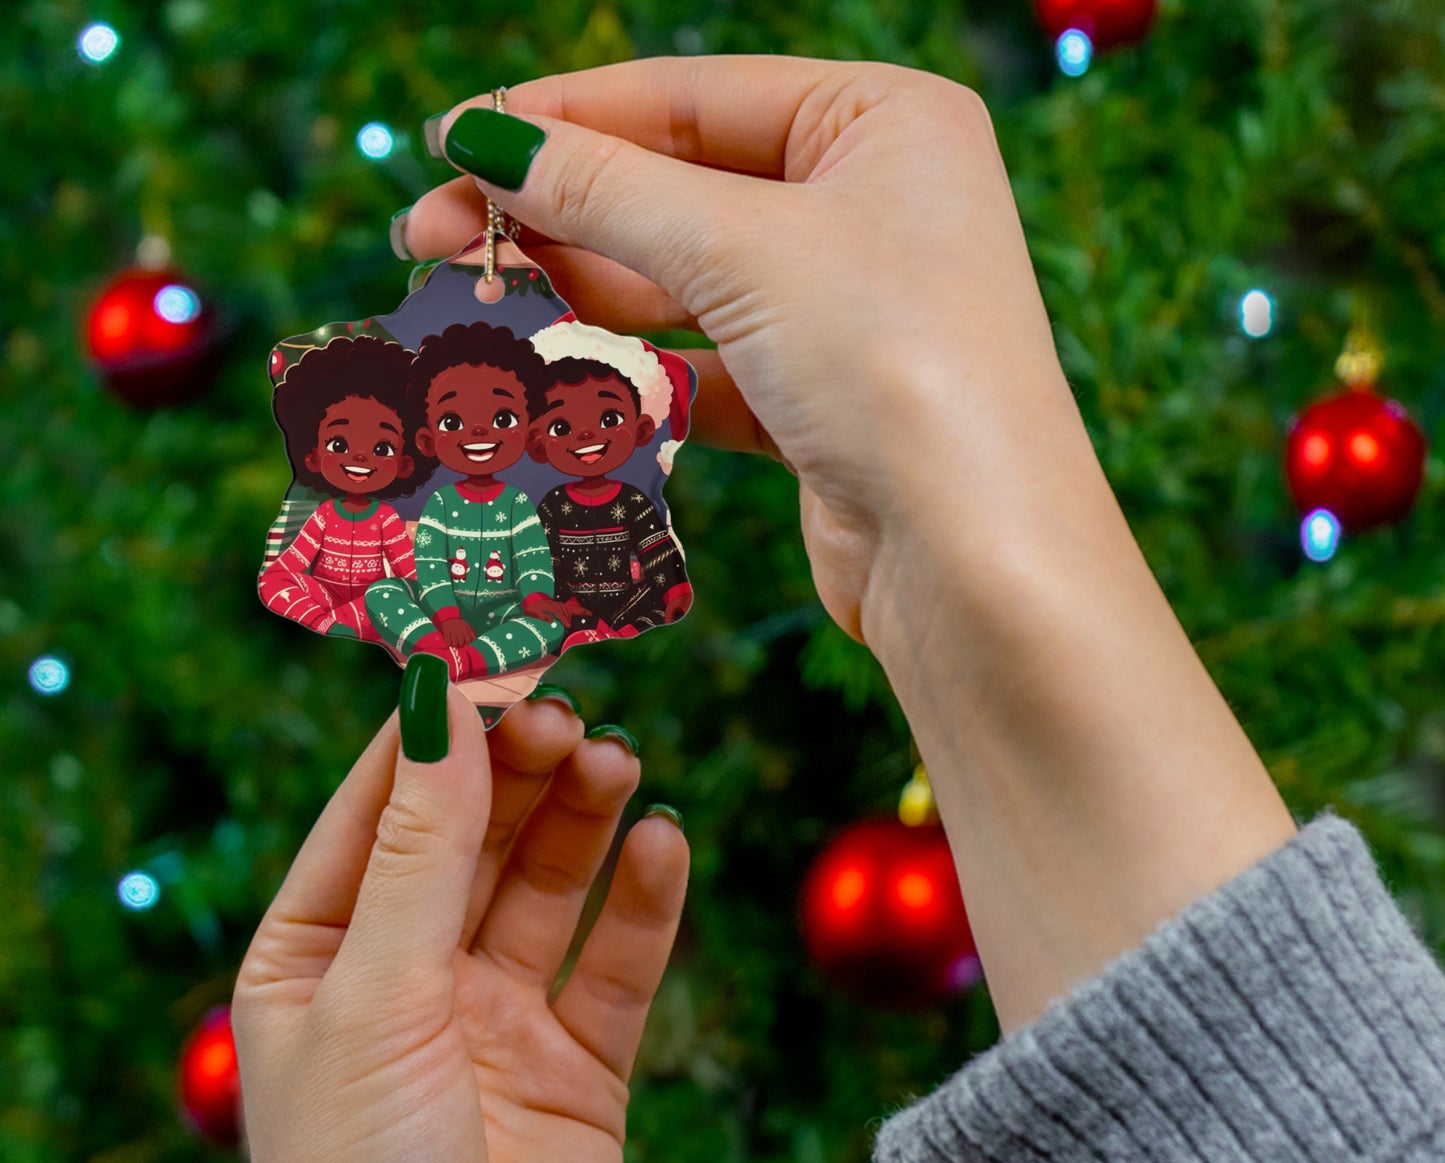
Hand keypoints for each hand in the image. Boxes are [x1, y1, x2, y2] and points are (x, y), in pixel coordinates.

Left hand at [233, 692, 687, 1162]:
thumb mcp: (377, 1000)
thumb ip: (421, 849)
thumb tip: (442, 700)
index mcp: (319, 955)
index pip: (382, 803)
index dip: (440, 725)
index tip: (500, 648)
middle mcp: (408, 976)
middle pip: (474, 831)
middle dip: (518, 764)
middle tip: (571, 706)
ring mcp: (498, 1020)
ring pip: (549, 882)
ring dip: (583, 816)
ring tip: (618, 761)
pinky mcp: (580, 1066)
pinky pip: (617, 961)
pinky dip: (644, 900)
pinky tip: (664, 843)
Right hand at [404, 61, 1295, 1042]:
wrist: (974, 559)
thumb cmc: (894, 365)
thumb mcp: (742, 250)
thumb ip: (607, 190)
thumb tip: (486, 137)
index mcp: (882, 122)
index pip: (691, 96)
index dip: (564, 118)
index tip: (452, 141)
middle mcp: (871, 205)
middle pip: (678, 191)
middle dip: (556, 215)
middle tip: (430, 239)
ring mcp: (845, 309)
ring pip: (683, 286)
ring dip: (581, 296)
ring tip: (475, 304)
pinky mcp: (818, 402)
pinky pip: (703, 368)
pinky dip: (633, 375)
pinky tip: (554, 379)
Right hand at [440, 615, 477, 647]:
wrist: (449, 616)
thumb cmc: (459, 623)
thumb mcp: (467, 625)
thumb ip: (472, 631)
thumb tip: (474, 638)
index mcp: (466, 628)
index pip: (469, 640)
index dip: (468, 642)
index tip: (465, 641)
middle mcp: (460, 630)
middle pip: (462, 642)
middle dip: (461, 644)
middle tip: (459, 644)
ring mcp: (453, 631)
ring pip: (455, 643)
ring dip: (455, 645)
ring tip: (454, 644)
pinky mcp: (446, 632)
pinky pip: (448, 642)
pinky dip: (449, 643)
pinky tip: (450, 642)